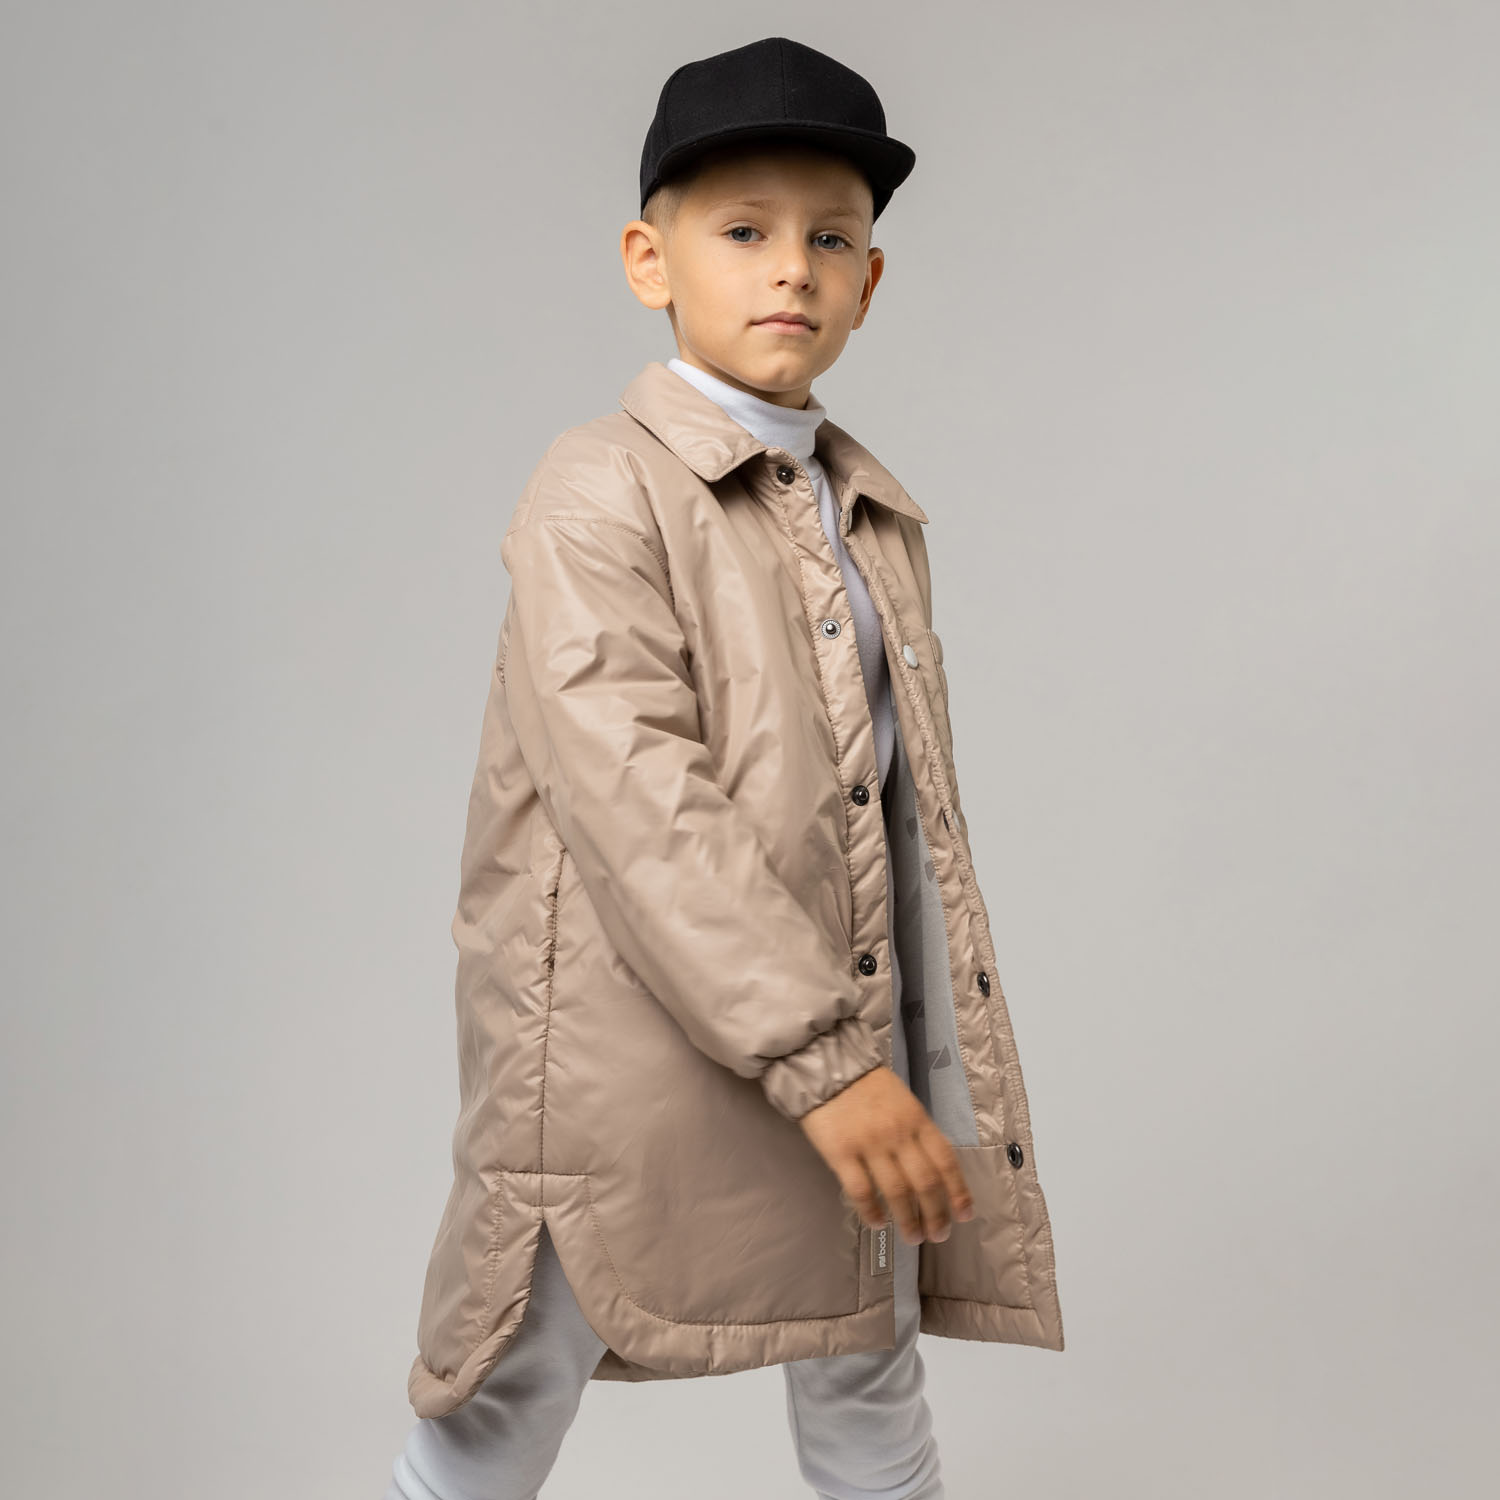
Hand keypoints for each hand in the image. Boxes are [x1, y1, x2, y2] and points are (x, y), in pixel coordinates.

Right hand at [798, 1065, 974, 1244]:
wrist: (827, 1065)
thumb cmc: (867, 1085)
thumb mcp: (904, 1101)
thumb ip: (917, 1132)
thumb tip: (933, 1170)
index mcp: (917, 1119)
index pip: (946, 1160)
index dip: (959, 1191)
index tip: (964, 1214)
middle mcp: (898, 1134)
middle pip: (926, 1182)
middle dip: (936, 1214)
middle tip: (938, 1235)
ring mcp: (870, 1145)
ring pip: (897, 1192)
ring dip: (908, 1219)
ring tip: (912, 1236)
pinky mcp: (841, 1153)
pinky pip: (861, 1190)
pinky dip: (871, 1211)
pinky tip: (878, 1222)